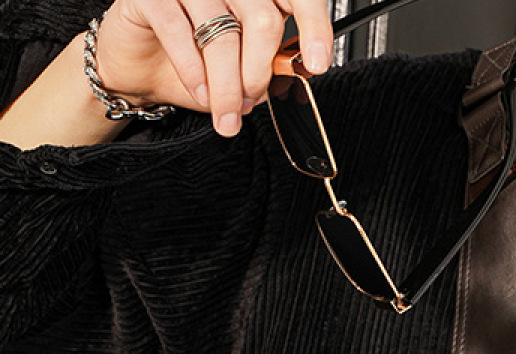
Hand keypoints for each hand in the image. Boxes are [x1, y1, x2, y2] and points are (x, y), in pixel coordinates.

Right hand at [90, 0, 333, 136]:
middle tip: (248, 102)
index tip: (317, 64)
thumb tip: (293, 79)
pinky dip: (193, 71)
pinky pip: (179, 31)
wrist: (140, 71)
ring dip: (226, 85)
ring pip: (223, 34)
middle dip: (259, 74)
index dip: (314, 26)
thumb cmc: (194, 67)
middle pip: (262, 21)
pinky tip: (199, 92)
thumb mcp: (240, 73)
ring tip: (224, 113)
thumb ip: (269, 69)